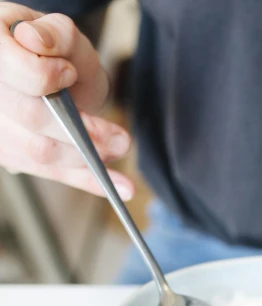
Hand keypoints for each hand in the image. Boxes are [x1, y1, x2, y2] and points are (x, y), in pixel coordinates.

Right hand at [0, 3, 133, 198]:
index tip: (68, 73)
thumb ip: (56, 34)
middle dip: (81, 130)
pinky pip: (52, 173)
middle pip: (30, 119)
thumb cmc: (57, 54)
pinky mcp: (15, 157)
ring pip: (40, 152)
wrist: (56, 76)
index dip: (44, 76)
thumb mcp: (63, 34)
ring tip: (120, 149)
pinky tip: (117, 187)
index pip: (13, 71)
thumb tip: (36, 43)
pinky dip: (87, 180)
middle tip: (119, 136)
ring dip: (87, 158)